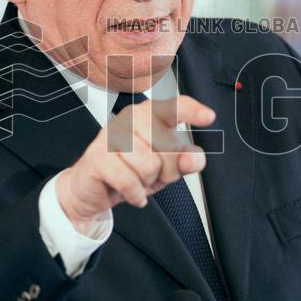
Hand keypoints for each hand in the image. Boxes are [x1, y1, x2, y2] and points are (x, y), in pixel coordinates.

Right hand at [56, 96, 215, 232]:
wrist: (92, 187)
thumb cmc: (130, 170)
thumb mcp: (165, 167)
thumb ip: (184, 160)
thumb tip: (193, 159)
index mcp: (151, 115)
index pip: (175, 107)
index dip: (193, 111)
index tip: (208, 117)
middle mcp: (131, 119)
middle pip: (168, 146)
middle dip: (166, 170)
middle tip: (152, 174)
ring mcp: (112, 135)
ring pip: (149, 164)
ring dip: (147, 182)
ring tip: (137, 179)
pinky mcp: (98, 156)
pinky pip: (128, 180)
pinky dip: (134, 193)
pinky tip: (133, 193)